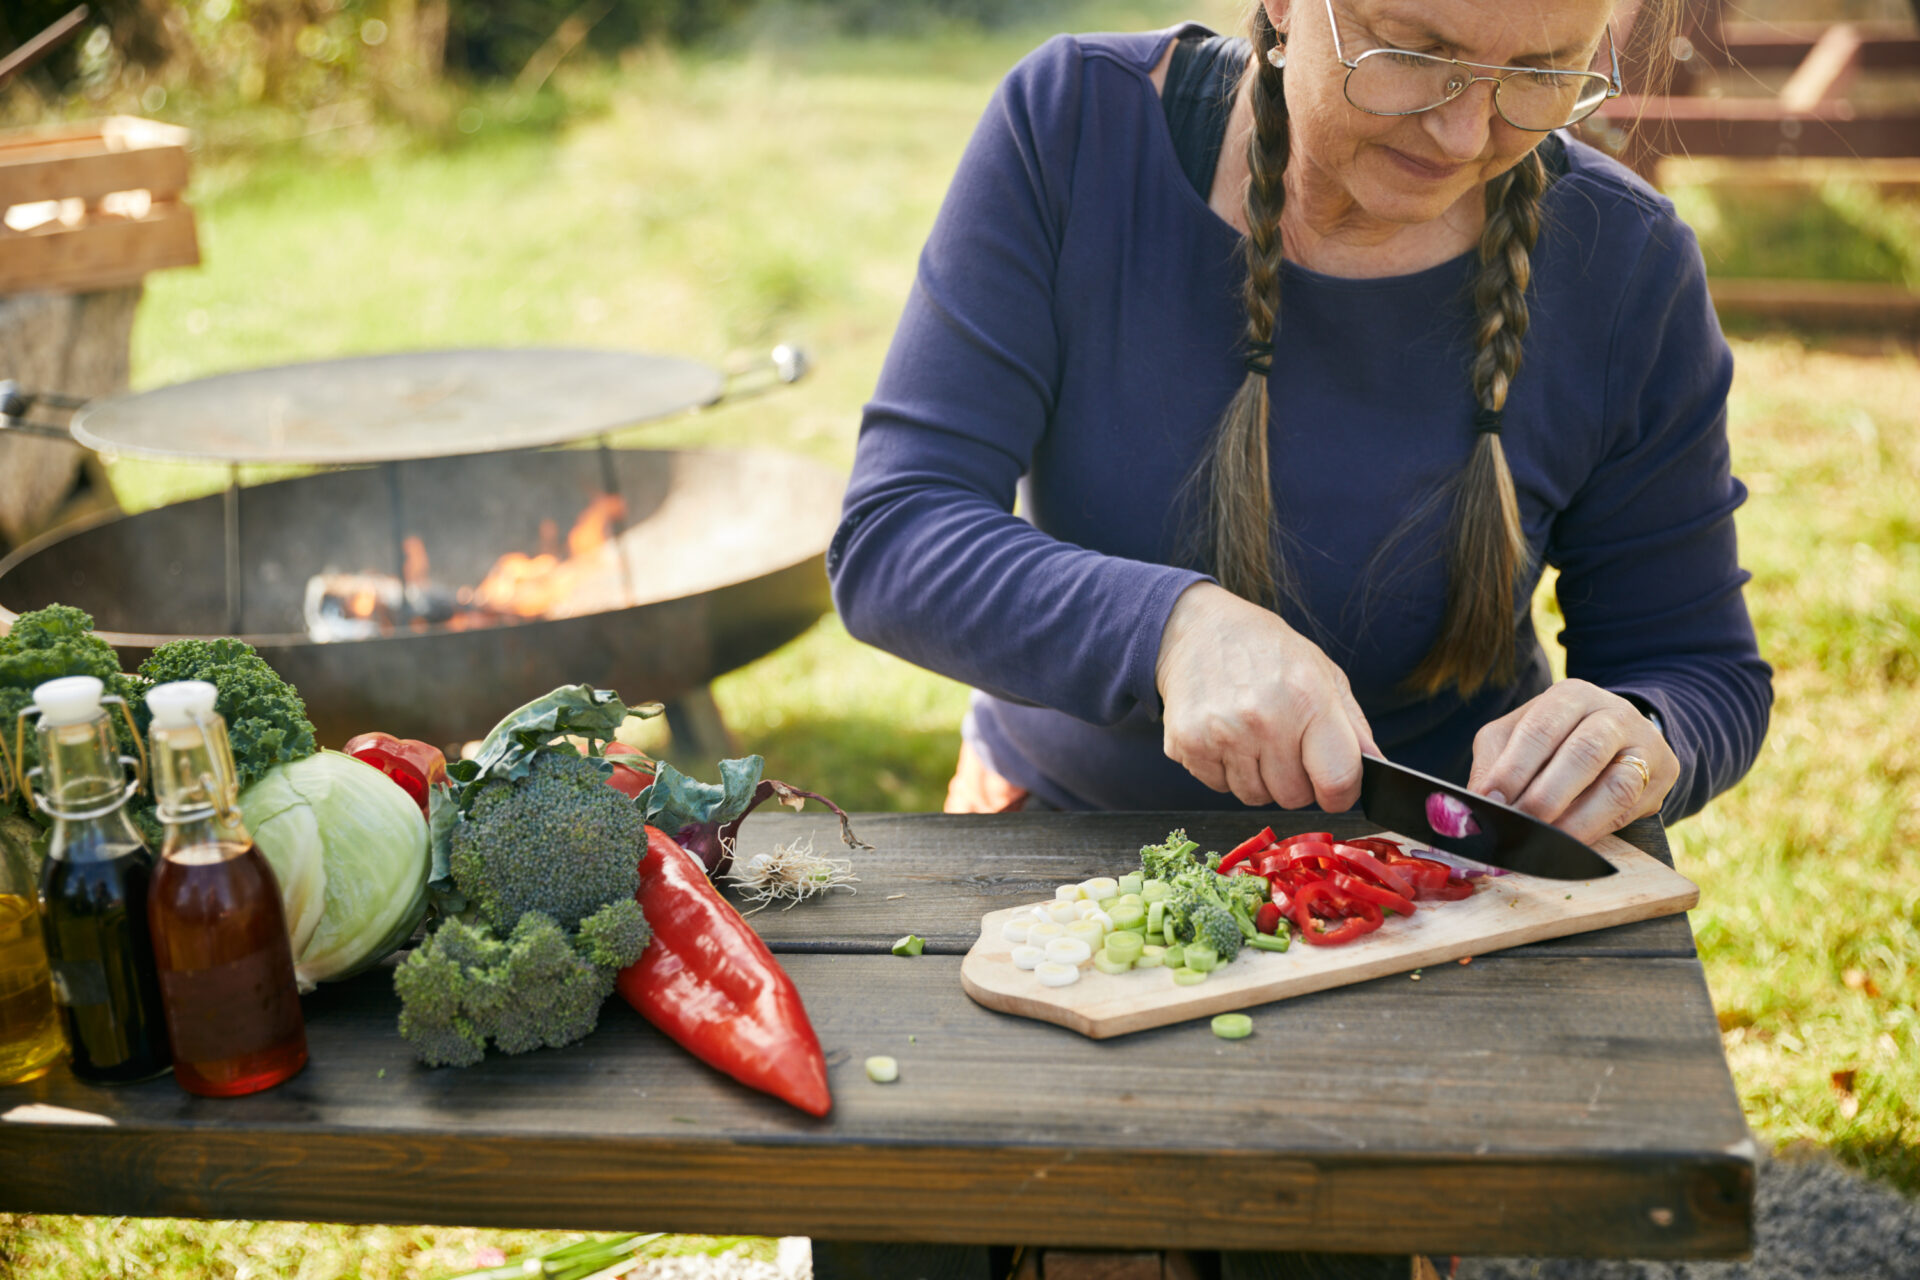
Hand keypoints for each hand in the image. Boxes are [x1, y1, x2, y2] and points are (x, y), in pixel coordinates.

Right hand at [1155, 583, 1376, 810]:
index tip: (1334, 789)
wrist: (1196, 628)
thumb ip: (1353, 725)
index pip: (1337, 780)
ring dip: (1257, 777)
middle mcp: (1265, 718)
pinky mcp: (1187, 744)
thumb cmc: (1265, 650)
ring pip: (1254, 797)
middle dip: (1294, 781)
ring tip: (1251, 736)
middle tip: (1283, 745)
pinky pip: (1219, 787)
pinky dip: (1224, 770)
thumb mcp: (1322, 672)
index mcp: (1308, 697)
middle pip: (1293, 797)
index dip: (1340, 794)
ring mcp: (1222, 733)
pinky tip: (1224, 734)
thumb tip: (1377, 768)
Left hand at [1468, 679, 1677, 844]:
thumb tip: (1472, 805)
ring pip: (1615, 785)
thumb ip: (1494, 765)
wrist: (1621, 737)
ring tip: (1542, 842)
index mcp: (1570, 696)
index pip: (1540, 729)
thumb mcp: (1517, 738)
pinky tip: (1569, 845)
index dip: (1513, 768)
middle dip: (1545, 797)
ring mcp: (1644, 743)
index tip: (1490, 802)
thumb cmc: (1555, 739)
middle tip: (1516, 827)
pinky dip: (1596, 829)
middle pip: (1582, 753)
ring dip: (1575, 821)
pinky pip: (1630, 808)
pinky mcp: (1662, 775)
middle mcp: (1612, 712)